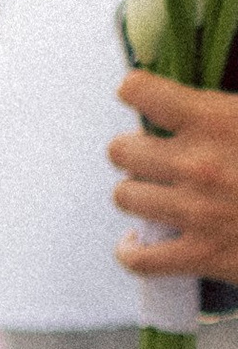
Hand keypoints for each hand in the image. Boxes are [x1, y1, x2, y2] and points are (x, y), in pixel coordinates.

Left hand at [108, 67, 237, 279]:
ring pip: (124, 197)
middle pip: (121, 149)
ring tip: (156, 195)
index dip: (139, 93)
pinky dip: (133, 252)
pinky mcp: (202, 255)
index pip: (140, 91)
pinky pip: (140, 258)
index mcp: (215, 118)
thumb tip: (217, 104)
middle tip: (159, 156)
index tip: (147, 100)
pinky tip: (138, 244)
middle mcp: (194, 162)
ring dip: (138, 194)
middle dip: (137, 150)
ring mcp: (193, 212)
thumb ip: (231, 109)